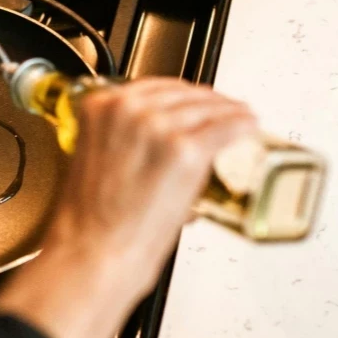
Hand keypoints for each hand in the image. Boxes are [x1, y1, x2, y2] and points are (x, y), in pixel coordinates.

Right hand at [0, 78, 256, 337]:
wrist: (92, 252)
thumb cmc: (88, 221)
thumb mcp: (90, 159)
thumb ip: (115, 138)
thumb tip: (145, 141)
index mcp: (100, 107)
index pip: (151, 86)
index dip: (178, 93)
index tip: (189, 100)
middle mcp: (130, 110)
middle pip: (183, 92)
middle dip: (204, 101)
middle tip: (219, 111)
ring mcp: (160, 128)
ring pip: (209, 107)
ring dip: (228, 111)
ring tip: (240, 119)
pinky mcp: (187, 151)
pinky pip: (228, 127)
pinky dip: (243, 126)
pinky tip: (249, 128)